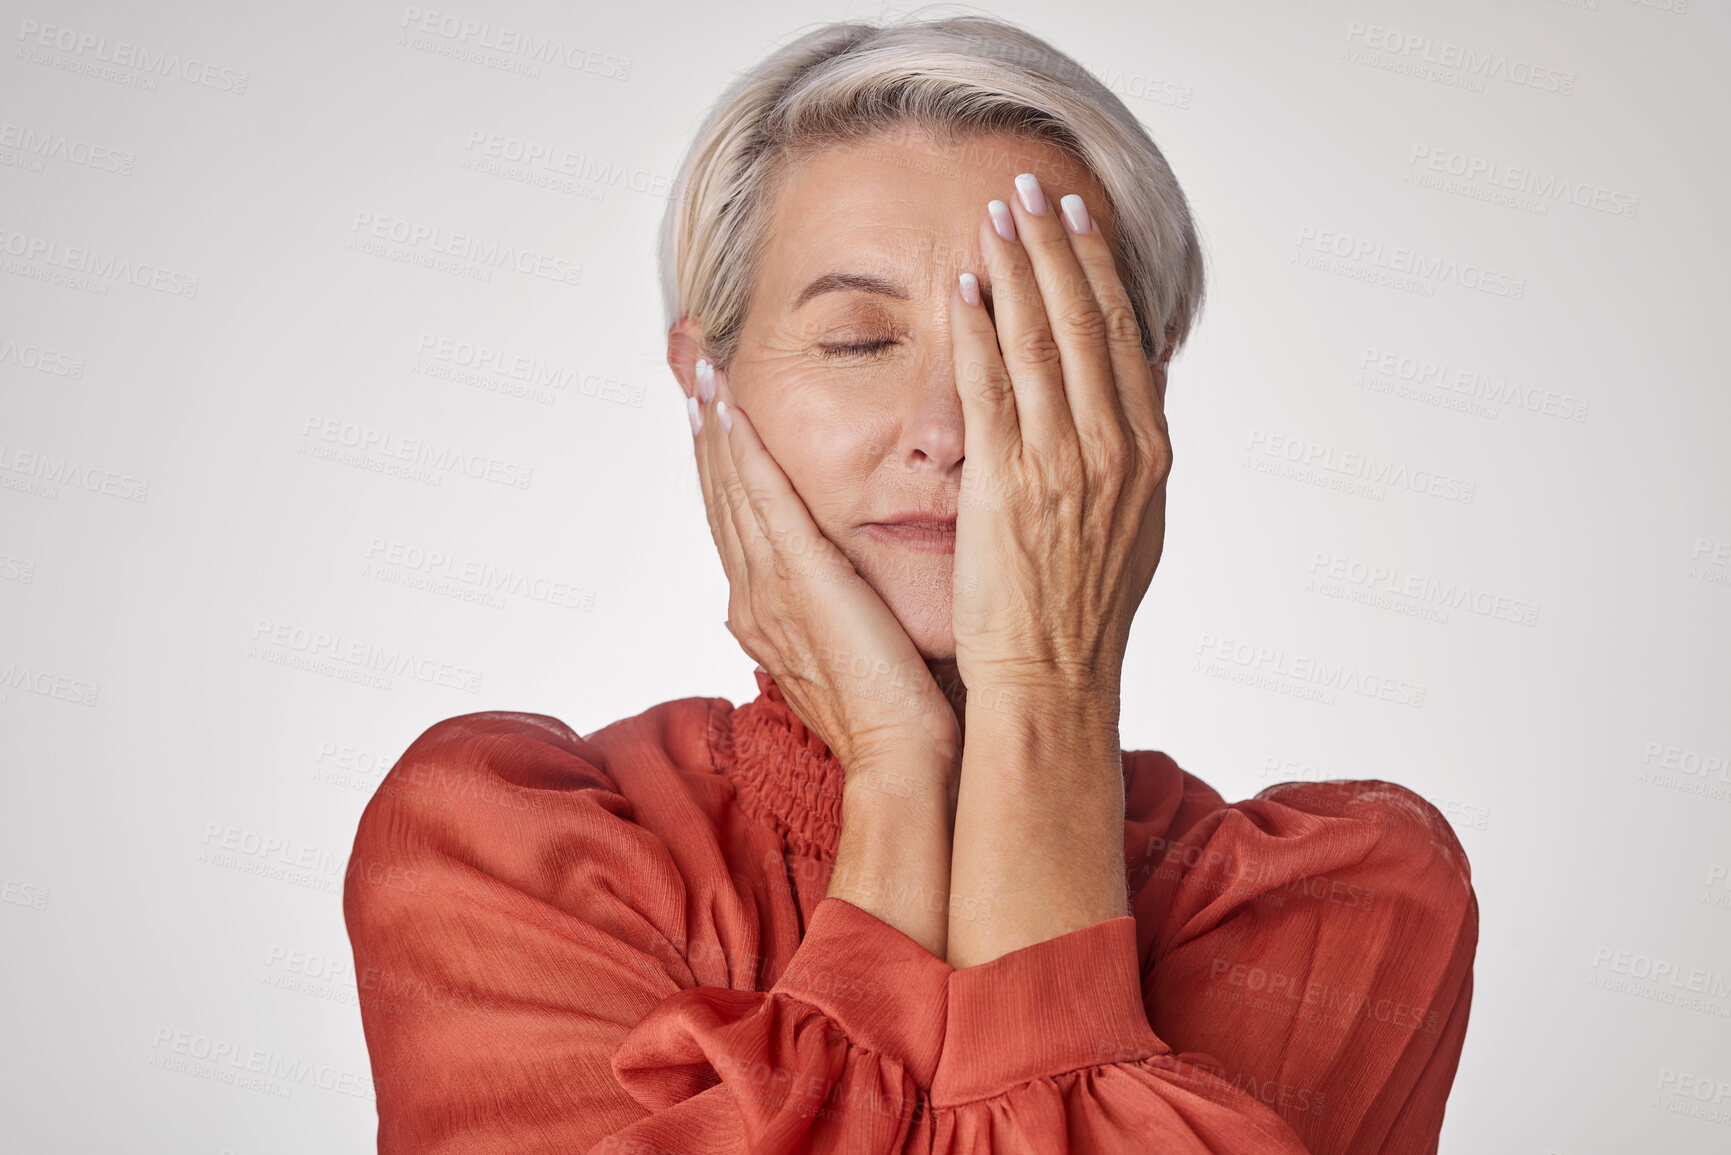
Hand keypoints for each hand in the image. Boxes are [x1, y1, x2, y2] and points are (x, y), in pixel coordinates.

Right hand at [688, 359, 961, 777]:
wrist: (902, 760)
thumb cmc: (899, 713)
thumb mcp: (861, 645)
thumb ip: (847, 606)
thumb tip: (858, 581)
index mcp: (767, 612)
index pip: (737, 519)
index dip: (721, 459)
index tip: (713, 406)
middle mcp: (754, 598)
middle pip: (719, 495)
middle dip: (704, 427)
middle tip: (689, 365)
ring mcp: (768, 591)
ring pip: (730, 491)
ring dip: (714, 425)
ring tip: (701, 370)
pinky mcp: (797, 583)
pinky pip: (761, 503)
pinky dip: (742, 454)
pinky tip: (731, 410)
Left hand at [947, 176, 1172, 699]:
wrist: (1054, 679)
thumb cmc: (1084, 614)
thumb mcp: (1137, 526)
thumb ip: (1138, 452)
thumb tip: (1144, 383)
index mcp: (1147, 453)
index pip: (1124, 337)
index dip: (1100, 270)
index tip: (1081, 220)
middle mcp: (1114, 448)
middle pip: (1088, 321)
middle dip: (1059, 247)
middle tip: (1033, 190)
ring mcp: (1062, 463)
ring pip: (1042, 341)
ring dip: (1020, 269)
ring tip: (999, 216)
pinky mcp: (1007, 484)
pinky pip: (991, 387)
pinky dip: (981, 331)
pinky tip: (967, 289)